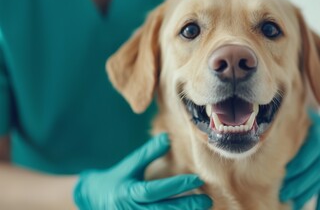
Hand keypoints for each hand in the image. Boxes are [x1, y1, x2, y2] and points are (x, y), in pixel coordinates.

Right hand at [74, 133, 211, 209]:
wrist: (92, 200)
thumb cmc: (115, 180)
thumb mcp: (129, 165)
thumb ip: (148, 153)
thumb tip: (167, 137)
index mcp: (128, 193)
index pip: (155, 191)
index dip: (176, 186)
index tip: (196, 180)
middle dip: (186, 206)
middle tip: (207, 200)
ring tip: (204, 209)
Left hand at [279, 111, 319, 209]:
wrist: (305, 111)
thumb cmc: (290, 114)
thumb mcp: (290, 116)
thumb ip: (283, 124)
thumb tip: (261, 135)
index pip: (314, 148)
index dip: (301, 162)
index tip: (284, 172)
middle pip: (318, 166)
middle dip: (300, 182)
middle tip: (283, 194)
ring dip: (307, 192)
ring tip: (291, 203)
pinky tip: (315, 209)